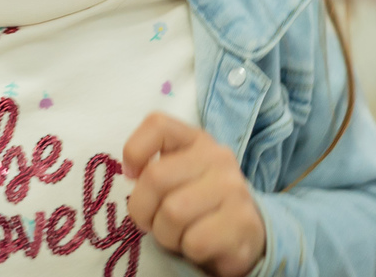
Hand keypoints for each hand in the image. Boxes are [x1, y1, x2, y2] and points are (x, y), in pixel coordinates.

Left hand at [123, 112, 265, 276]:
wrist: (245, 234)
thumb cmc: (197, 202)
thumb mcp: (175, 175)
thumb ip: (152, 166)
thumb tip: (131, 173)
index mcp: (196, 140)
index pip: (158, 125)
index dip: (134, 151)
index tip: (132, 175)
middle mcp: (218, 158)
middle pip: (155, 177)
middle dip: (143, 209)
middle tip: (152, 221)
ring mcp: (234, 189)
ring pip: (172, 213)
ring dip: (166, 234)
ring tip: (179, 233)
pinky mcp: (243, 223)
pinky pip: (194, 241)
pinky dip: (188, 250)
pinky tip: (199, 245)